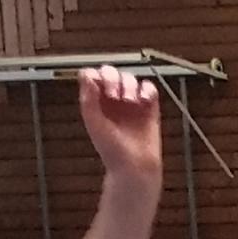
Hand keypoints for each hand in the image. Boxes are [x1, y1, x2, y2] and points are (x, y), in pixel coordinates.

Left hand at [78, 67, 163, 183]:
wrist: (135, 166)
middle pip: (111, 72)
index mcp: (96, 102)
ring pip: (129, 78)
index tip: (99, 86)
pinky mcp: (149, 107)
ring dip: (129, 85)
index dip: (96, 75)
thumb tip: (88, 76)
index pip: (92, 76)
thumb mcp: (93, 123)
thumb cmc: (112, 150)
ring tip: (130, 101)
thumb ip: (88, 99)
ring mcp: (131, 102)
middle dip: (113, 78)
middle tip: (114, 95)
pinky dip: (147, 90)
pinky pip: (149, 88)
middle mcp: (112, 100)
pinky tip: (144, 100)